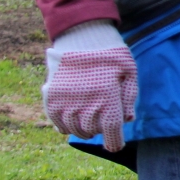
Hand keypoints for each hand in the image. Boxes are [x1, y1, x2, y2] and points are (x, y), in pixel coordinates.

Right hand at [43, 37, 137, 151]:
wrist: (81, 35)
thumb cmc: (111, 55)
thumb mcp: (129, 72)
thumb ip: (129, 98)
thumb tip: (126, 120)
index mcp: (107, 96)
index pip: (110, 132)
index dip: (114, 143)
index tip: (115, 144)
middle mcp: (84, 102)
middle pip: (93, 132)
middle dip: (100, 130)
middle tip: (103, 122)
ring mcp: (65, 101)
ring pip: (75, 130)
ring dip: (83, 129)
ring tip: (89, 120)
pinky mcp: (51, 98)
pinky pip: (58, 124)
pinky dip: (66, 126)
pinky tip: (74, 118)